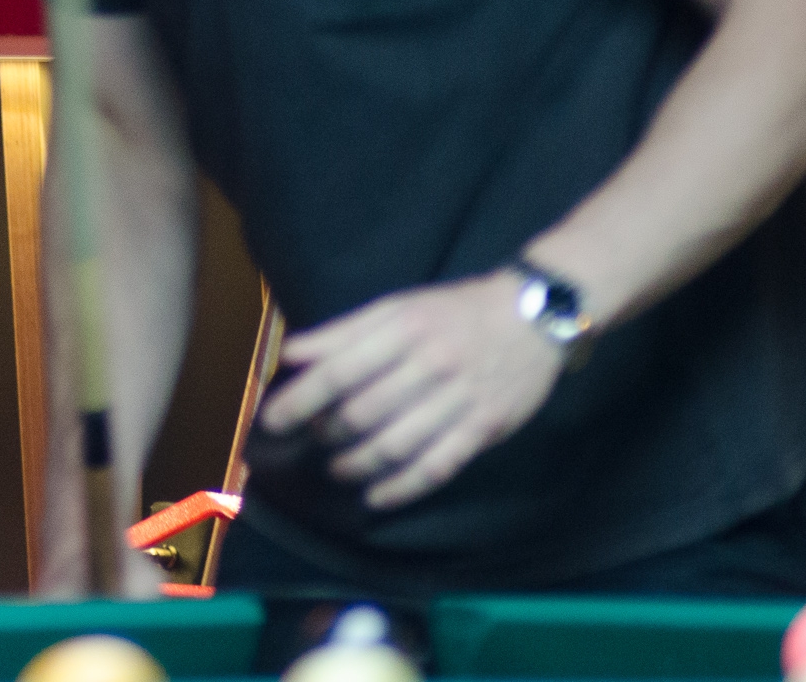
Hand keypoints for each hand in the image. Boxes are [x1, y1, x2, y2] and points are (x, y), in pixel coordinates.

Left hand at [259, 271, 563, 509]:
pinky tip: (376, 497)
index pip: (338, 372)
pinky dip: (402, 488)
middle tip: (314, 439)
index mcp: (402, 331)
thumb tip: (289, 353)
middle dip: (328, 433)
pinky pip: (437, 467)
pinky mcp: (484, 429)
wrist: (533, 316)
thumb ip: (342, 332)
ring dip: (357, 465)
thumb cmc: (453, 311)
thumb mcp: (396, 306)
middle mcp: (429, 366)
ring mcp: (460, 401)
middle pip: (363, 413)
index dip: (299, 400)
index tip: (271, 421)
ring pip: (396, 446)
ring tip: (337, 469)